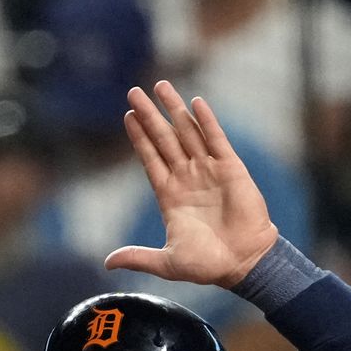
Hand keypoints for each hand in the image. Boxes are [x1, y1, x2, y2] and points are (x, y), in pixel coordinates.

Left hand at [105, 82, 279, 287]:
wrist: (244, 263)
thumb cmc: (207, 265)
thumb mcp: (166, 262)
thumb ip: (138, 257)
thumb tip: (107, 263)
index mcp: (170, 195)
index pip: (150, 158)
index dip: (139, 138)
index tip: (127, 116)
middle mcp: (187, 177)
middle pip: (164, 139)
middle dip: (150, 115)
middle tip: (134, 91)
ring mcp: (209, 170)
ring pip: (187, 133)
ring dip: (174, 109)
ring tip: (161, 86)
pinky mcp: (231, 169)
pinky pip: (216, 140)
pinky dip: (206, 121)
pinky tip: (195, 103)